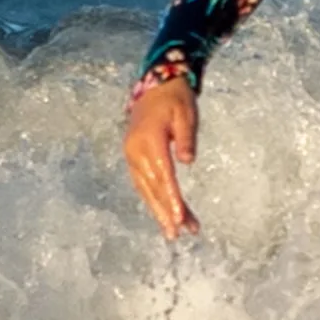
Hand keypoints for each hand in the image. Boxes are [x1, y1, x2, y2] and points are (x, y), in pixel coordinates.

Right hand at [123, 77, 200, 238]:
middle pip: (152, 187)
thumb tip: (188, 161)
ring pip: (145, 189)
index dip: (171, 197)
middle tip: (178, 233)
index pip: (162, 174)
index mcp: (149, 140)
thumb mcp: (186, 113)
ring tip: (174, 232)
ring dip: (159, 211)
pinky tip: (163, 214)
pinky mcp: (133, 157)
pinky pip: (142, 183)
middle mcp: (135, 151)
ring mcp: (131, 155)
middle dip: (165, 212)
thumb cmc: (175, 99)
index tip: (179, 217)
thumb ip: (186, 138)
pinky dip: (152, 200)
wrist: (154, 85)